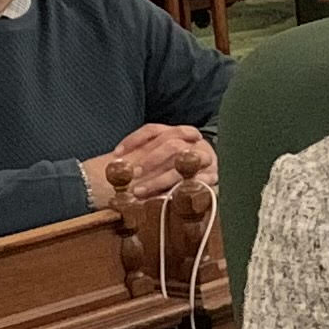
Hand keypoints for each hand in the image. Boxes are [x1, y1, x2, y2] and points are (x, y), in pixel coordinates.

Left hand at [91, 123, 213, 204]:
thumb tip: (115, 162)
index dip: (134, 140)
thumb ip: (143, 158)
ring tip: (139, 192)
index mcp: (177, 133)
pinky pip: (195, 183)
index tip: (117, 154)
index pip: (153, 130)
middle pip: (172, 144)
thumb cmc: (178, 170)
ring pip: (184, 164)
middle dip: (150, 159)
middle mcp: (193, 142)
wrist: (211, 179)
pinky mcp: (213, 177)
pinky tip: (162, 198)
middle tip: (132, 174)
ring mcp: (206, 159)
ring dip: (159, 179)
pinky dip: (178, 189)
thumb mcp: (159, 160)